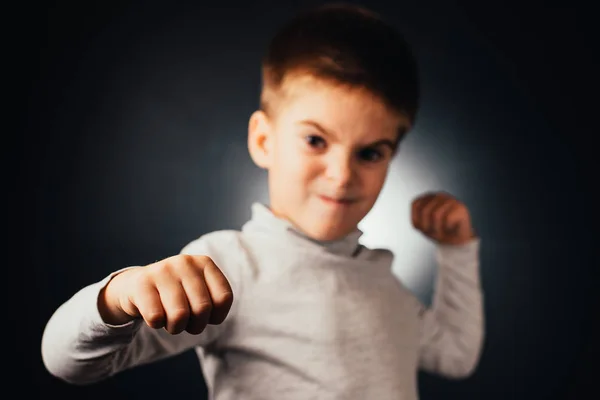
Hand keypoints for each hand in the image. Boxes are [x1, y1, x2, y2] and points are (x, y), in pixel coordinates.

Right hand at [98, 254, 233, 334]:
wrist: (135, 285)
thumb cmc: (176, 295)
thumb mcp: (199, 293)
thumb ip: (214, 302)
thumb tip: (213, 316)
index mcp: (204, 263)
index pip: (224, 298)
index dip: (216, 316)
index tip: (205, 316)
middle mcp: (185, 262)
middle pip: (202, 309)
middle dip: (195, 325)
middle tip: (185, 322)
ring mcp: (162, 270)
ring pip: (179, 315)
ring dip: (175, 327)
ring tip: (169, 319)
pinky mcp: (142, 282)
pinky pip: (156, 318)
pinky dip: (156, 324)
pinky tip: (154, 313)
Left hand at [411, 191, 475, 244]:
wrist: (457, 242)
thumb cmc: (439, 232)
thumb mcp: (423, 226)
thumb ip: (419, 217)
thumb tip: (430, 214)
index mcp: (428, 197)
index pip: (415, 204)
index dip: (418, 219)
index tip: (426, 226)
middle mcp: (439, 195)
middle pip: (425, 211)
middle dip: (428, 226)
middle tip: (436, 231)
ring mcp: (451, 200)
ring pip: (436, 215)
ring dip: (438, 229)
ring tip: (443, 230)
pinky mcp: (461, 207)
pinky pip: (448, 220)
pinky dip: (447, 228)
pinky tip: (452, 228)